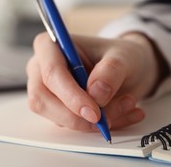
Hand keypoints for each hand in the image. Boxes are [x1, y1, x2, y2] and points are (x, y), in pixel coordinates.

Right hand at [26, 32, 166, 131]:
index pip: (52, 72)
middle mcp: (41, 68)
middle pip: (42, 99)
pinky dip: (97, 126)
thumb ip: (111, 71)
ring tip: (125, 107)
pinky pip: (70, 125)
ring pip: (55, 116)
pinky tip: (121, 114)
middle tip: (105, 120)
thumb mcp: (124, 56)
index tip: (94, 112)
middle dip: (75, 115)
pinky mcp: (56, 108)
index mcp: (50, 45)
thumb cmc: (119, 56)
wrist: (129, 69)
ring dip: (91, 122)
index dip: (70, 95)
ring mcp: (45, 90)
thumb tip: (96, 92)